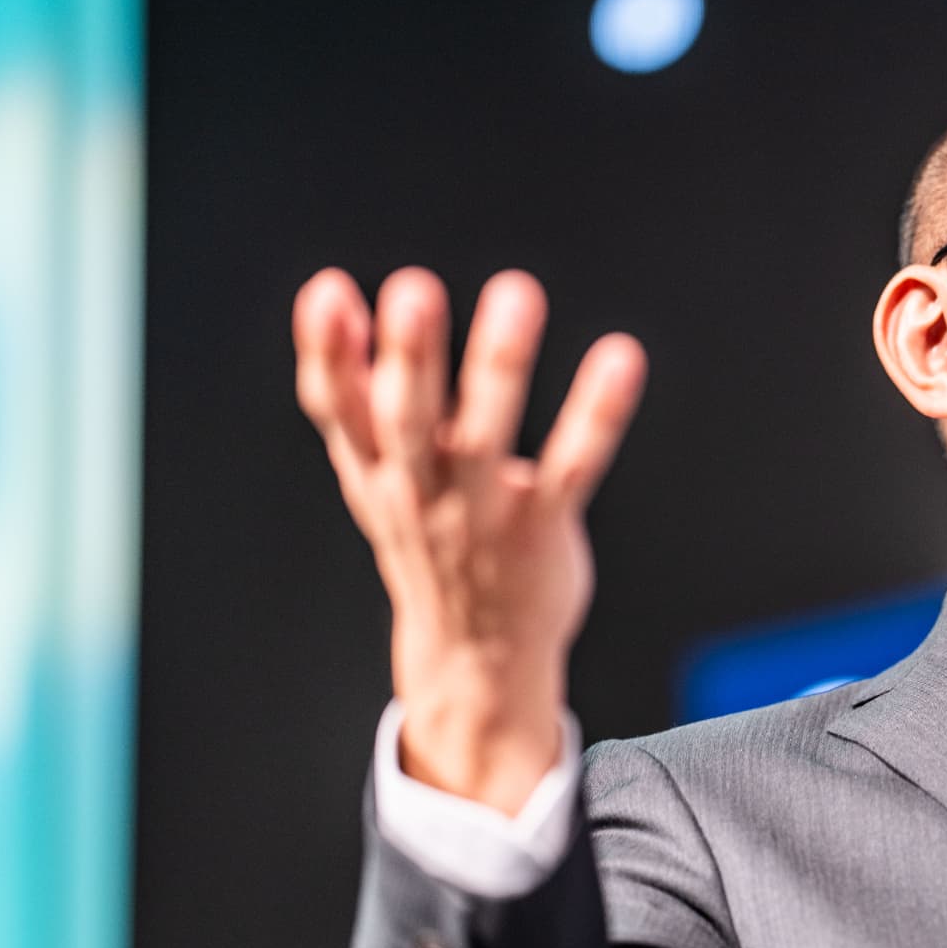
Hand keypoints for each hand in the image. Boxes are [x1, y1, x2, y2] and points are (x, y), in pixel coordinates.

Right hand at [293, 267, 645, 813]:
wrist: (473, 657)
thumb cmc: (425, 537)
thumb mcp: (372, 472)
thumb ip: (349, 390)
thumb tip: (326, 292)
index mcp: (374, 471)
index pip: (338, 409)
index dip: (327, 354)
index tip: (328, 292)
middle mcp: (421, 491)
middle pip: (408, 420)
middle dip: (409, 356)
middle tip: (413, 290)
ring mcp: (483, 513)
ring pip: (487, 438)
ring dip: (498, 366)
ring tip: (515, 295)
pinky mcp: (542, 528)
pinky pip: (571, 467)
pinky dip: (596, 414)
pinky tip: (620, 359)